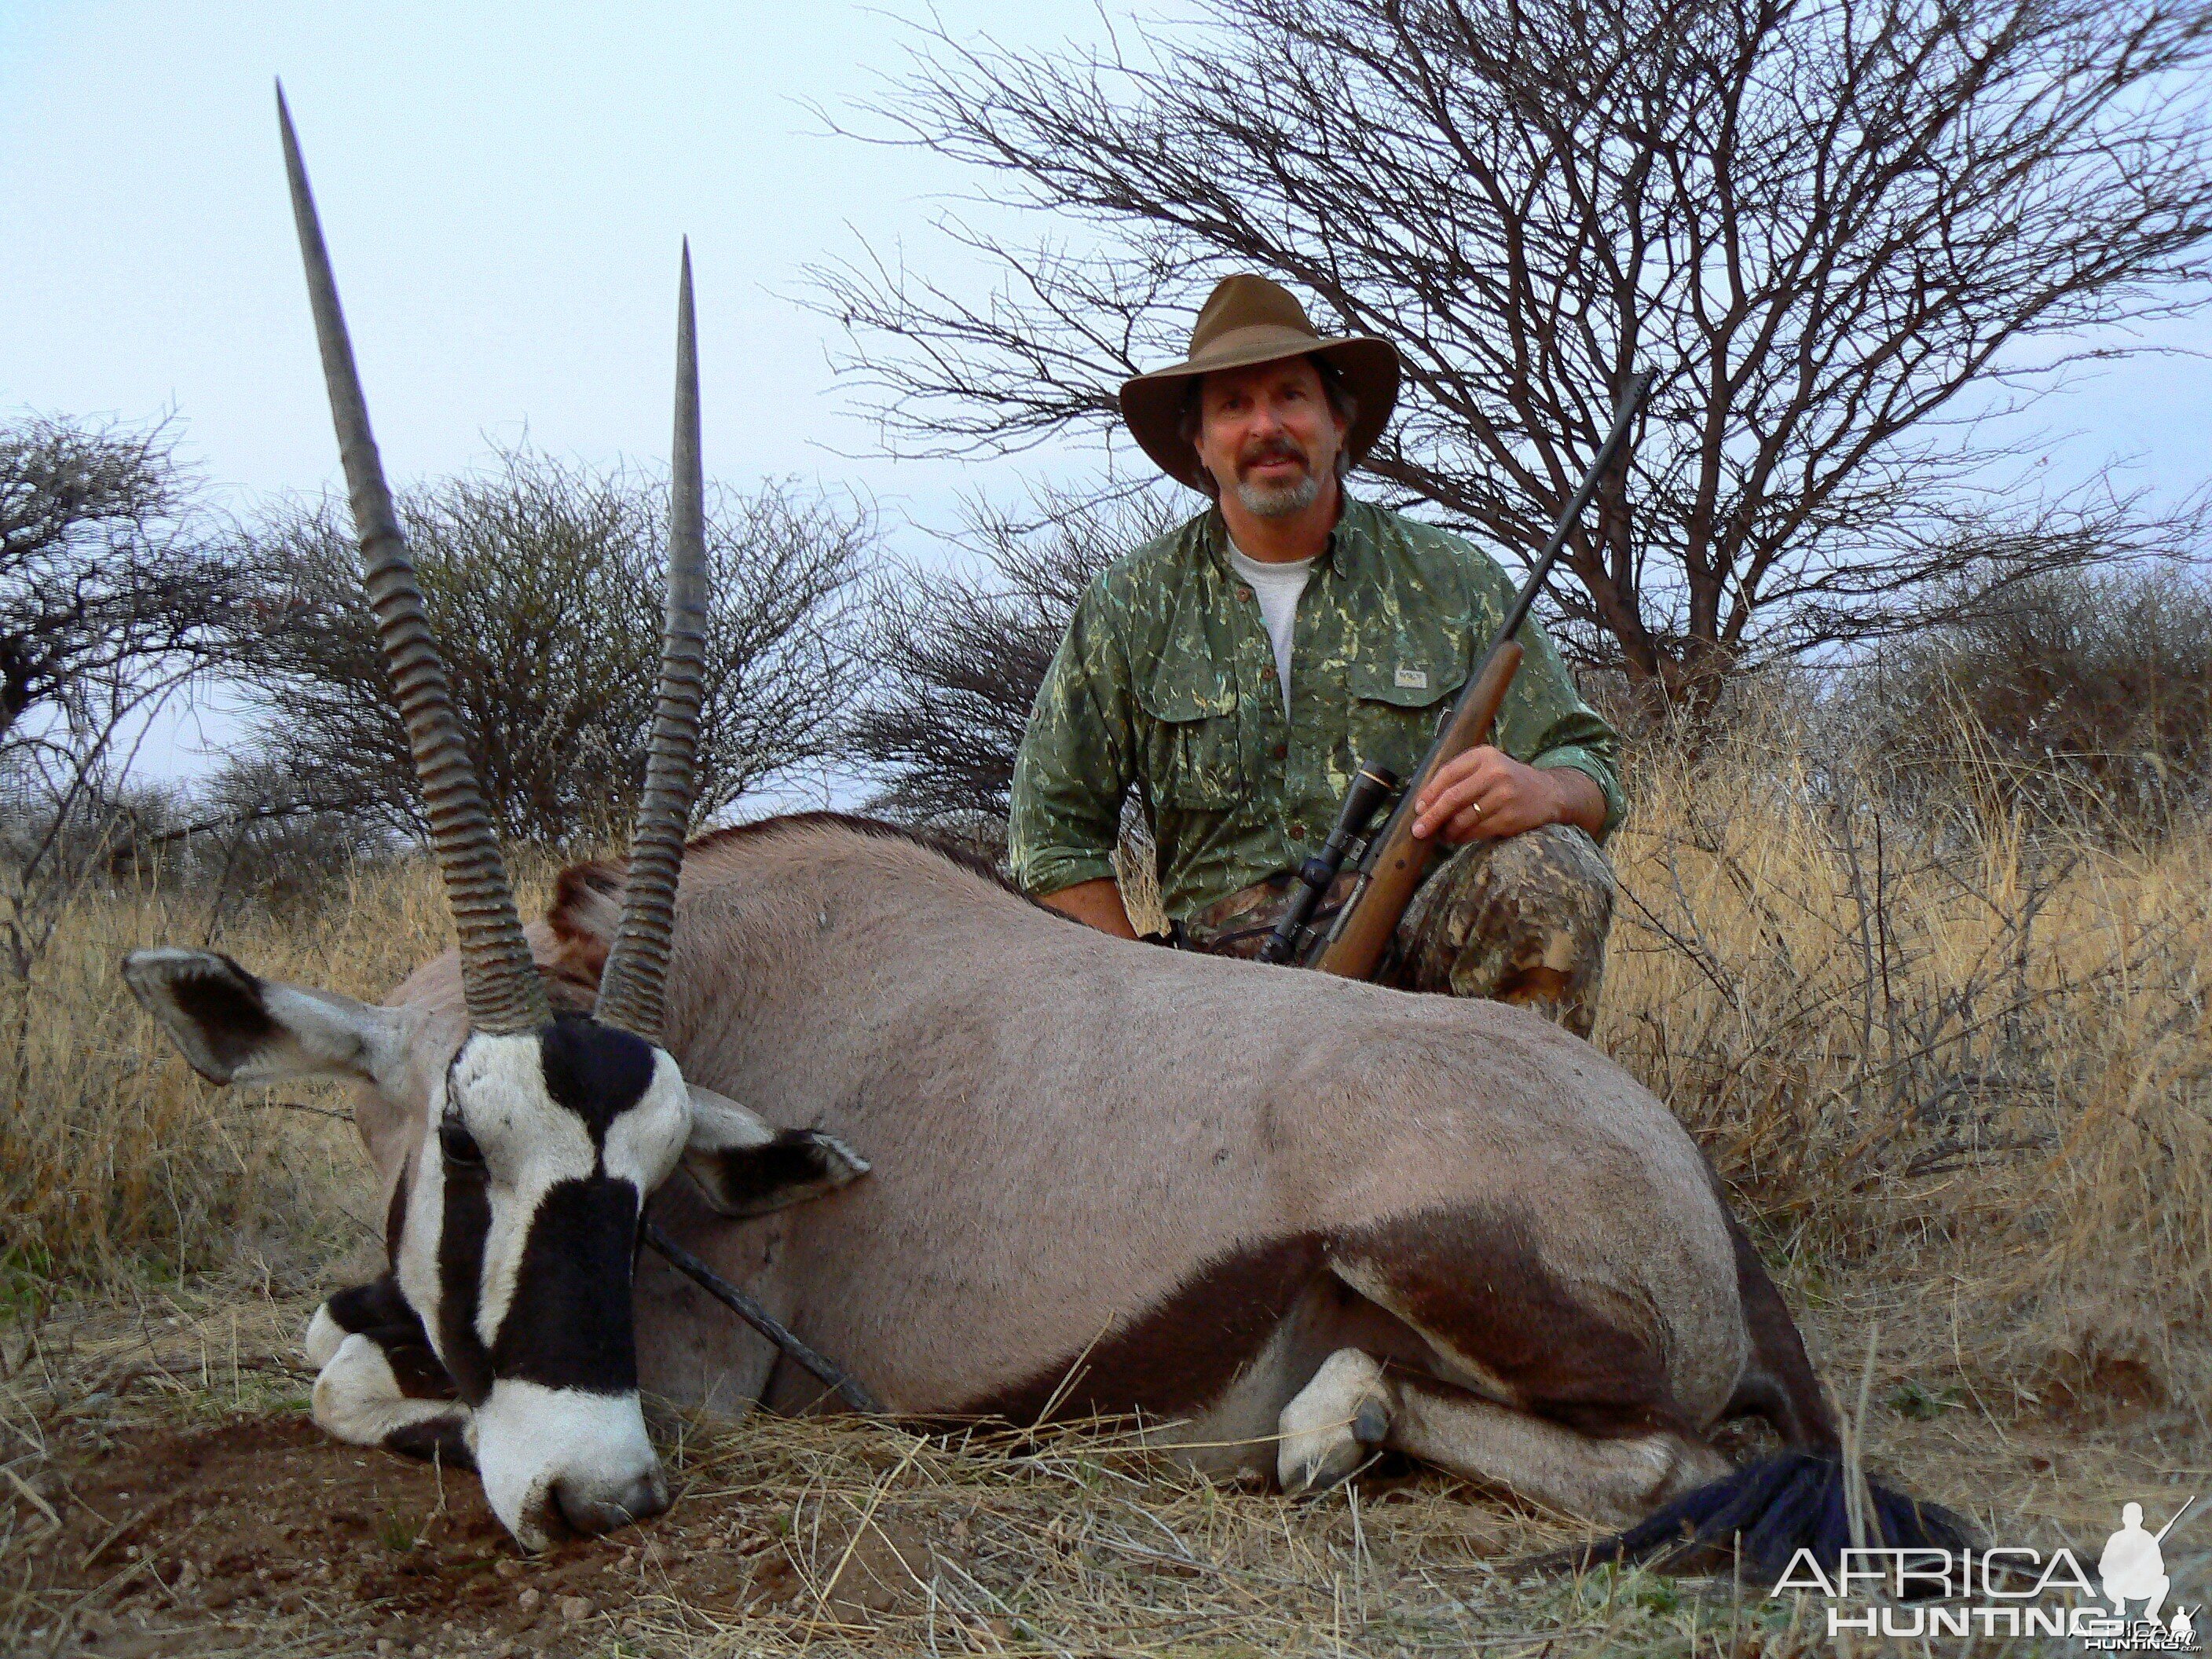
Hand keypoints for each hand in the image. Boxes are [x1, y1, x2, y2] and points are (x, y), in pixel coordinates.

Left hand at [1410, 746, 1567, 843]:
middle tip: (1418, 830)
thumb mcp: (1487, 766)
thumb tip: (1425, 803)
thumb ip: (1460, 777)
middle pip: (1453, 798)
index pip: (1448, 773)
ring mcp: (1504, 796)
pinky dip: (1463, 837)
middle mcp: (1495, 773)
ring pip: (1464, 818)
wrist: (1548, 793)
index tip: (1418, 808)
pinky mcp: (1510, 817)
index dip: (1429, 793)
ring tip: (1442, 835)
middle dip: (1432, 816)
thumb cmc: (1508, 780)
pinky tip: (1458, 838)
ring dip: (1447, 831)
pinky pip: (1477, 831)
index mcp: (1484, 756)